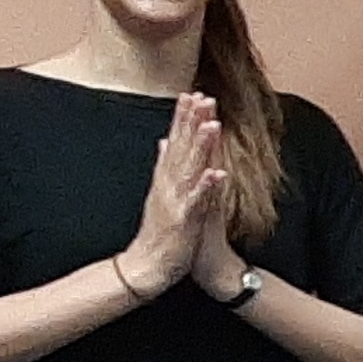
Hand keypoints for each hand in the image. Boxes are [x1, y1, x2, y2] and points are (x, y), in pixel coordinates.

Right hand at [121, 94, 227, 300]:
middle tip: (201, 96)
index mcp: (165, 179)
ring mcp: (176, 201)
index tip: (192, 94)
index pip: (175, 142)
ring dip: (200, 146)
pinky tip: (216, 172)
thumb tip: (164, 142)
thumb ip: (163, 167)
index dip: (183, 118)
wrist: (146, 267)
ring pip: (190, 168)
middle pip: (182, 148)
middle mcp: (169, 186)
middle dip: (191, 122)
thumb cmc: (159, 232)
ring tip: (211, 123)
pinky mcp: (183, 220)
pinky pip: (197, 202)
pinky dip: (206, 186)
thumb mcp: (161, 195)